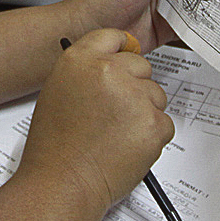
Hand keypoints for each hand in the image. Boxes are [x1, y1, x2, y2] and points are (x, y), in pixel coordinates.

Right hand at [15, 29, 173, 214]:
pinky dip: (151, 136)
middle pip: (141, 66)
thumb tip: (109, 65)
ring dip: (144, 113)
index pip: (114, 37)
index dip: (123, 49)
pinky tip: (127, 147)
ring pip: (156, 96)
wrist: (62, 183)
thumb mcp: (58, 92)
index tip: (125, 57)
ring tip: (117, 135)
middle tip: (116, 114)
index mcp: (80, 60)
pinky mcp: (153, 123)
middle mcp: (108, 72)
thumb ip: (84, 71)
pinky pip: (164, 123)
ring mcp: (134, 97)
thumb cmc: (55, 147)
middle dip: (135, 87)